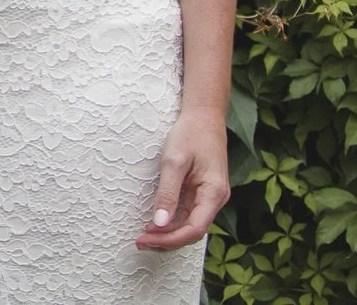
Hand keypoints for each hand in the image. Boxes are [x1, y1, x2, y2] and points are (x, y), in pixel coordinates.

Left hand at [138, 109, 228, 250]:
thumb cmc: (191, 133)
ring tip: (145, 237)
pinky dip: (173, 221)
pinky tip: (157, 223)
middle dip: (167, 240)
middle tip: (141, 241)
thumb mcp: (174, 161)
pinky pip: (189, 213)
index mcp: (214, 193)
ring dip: (169, 233)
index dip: (170, 238)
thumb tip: (159, 223)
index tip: (147, 238)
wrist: (204, 114)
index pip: (194, 229)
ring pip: (190, 224)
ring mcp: (210, 196)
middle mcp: (215, 199)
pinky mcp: (202, 191)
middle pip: (193, 231)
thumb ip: (168, 193)